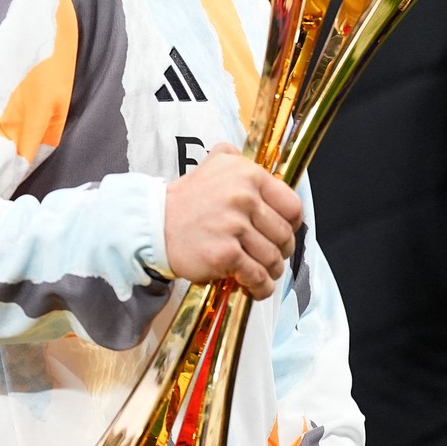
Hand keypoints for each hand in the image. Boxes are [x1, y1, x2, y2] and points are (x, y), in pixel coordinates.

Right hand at [164, 144, 299, 298]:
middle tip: (271, 257)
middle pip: (284, 235)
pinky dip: (260, 287)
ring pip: (272, 258)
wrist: (154, 225)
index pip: (292, 206)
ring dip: (271, 271)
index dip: (292, 224)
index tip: (284, 233)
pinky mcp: (225, 253)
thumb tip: (259, 161)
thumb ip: (236, 157)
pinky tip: (253, 287)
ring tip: (261, 273)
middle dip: (281, 251)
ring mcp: (234, 225)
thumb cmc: (187, 199)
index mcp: (249, 175)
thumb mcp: (213, 165)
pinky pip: (256, 276)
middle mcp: (244, 197)